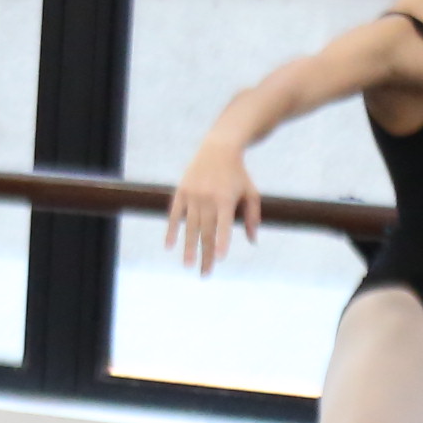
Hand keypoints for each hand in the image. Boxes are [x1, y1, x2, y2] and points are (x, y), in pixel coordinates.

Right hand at [166, 145, 259, 273]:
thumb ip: (253, 217)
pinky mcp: (181, 192)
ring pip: (190, 227)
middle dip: (206, 254)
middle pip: (206, 231)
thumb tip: (252, 241)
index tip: (219, 258)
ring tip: (188, 265)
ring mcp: (192, 195)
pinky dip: (171, 230)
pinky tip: (169, 246)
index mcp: (226, 199)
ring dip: (189, 247)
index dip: (222, 241)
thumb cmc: (238, 174)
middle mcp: (207, 198)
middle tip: (205, 274)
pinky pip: (174, 214)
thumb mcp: (251, 193)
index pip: (224, 225)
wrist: (218, 148)